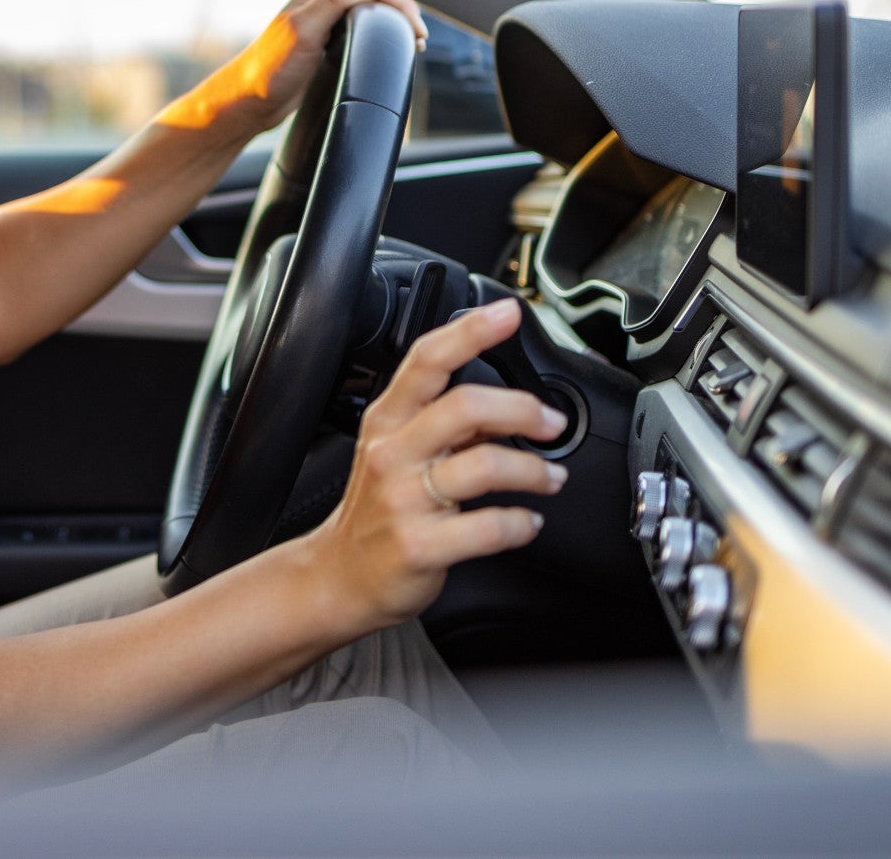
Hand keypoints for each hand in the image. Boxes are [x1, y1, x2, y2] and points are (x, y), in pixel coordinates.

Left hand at [195, 0, 428, 136]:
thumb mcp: (303, 31)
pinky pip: (360, 31)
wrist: (248, 102)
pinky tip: (387, 51)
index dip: (400, 3)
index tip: (417, 31)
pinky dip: (380, 36)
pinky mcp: (324, 44)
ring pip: (369, 13)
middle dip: (402, 12)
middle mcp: (321, 3)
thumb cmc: (269, 70)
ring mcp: (323, 24)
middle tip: (420, 39)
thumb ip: (335, 1)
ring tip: (413, 44)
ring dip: (393, 23)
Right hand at [301, 300, 567, 635]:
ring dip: (533, 470)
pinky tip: (527, 523)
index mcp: (388, 420)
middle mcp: (394, 454)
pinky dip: (520, 524)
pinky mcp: (421, 546)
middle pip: (464, 406)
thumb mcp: (397, 452)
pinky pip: (487, 527)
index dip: (471, 331)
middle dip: (521, 409)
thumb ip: (444, 423)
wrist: (340, 576)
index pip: (428, 359)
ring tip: (549, 477)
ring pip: (484, 466)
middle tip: (549, 423)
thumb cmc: (376, 510)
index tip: (509, 313)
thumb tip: (509, 403)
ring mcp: (405, 501)